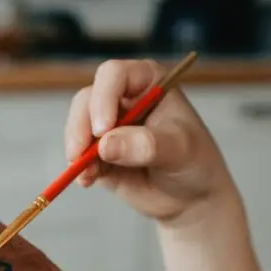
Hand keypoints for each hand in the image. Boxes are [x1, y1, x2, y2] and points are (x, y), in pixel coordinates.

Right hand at [64, 58, 235, 225]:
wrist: (190, 194)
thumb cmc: (193, 160)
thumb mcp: (178, 149)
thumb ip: (146, 145)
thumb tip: (106, 145)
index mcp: (147, 81)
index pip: (114, 76)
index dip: (103, 99)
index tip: (103, 130)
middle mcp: (122, 98)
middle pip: (87, 100)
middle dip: (81, 128)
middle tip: (82, 155)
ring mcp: (108, 126)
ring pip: (77, 127)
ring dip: (77, 151)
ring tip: (88, 175)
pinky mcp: (98, 153)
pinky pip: (78, 156)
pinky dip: (78, 169)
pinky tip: (87, 181)